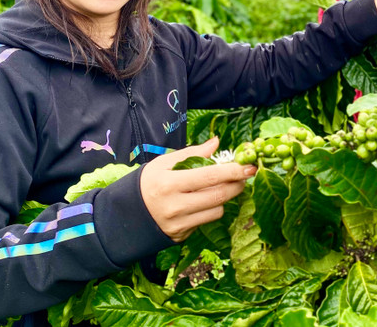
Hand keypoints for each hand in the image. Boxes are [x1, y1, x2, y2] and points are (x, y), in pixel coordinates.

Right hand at [140, 137, 255, 241]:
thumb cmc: (148, 183)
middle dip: (237, 184)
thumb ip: (192, 153)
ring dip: (226, 197)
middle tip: (245, 174)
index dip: (232, 171)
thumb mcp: (164, 163)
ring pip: (217, 211)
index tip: (249, 166)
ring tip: (224, 185)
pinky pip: (207, 221)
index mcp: (169, 184)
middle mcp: (175, 206)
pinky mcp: (182, 235)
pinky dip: (212, 209)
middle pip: (218, 196)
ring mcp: (179, 224)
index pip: (209, 177)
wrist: (128, 214)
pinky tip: (206, 200)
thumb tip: (216, 142)